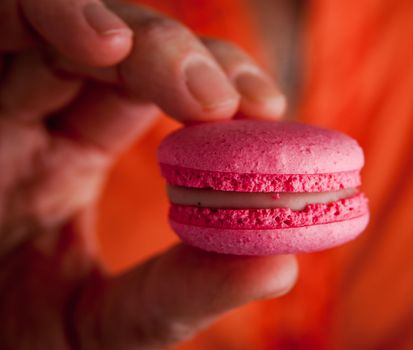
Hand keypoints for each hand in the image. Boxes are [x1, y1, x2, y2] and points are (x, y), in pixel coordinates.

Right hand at [0, 0, 295, 348]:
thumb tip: (281, 264)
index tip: (269, 113)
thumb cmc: (10, 341)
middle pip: (126, 49)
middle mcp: (37, 116)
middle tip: (238, 105)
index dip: (221, 89)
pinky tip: (107, 44)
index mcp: (74, 154)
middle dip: (192, 62)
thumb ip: (184, 292)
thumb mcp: (109, 323)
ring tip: (199, 93)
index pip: (159, 94)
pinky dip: (56, 15)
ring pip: (70, 23)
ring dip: (143, 38)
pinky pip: (2, 17)